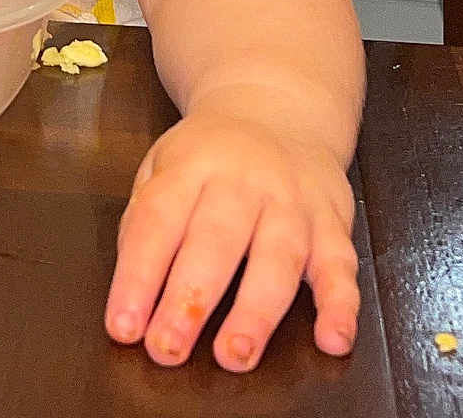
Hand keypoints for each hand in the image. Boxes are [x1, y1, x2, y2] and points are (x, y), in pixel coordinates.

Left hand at [104, 108, 358, 370]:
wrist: (277, 106)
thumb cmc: (210, 153)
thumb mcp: (163, 162)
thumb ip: (143, 216)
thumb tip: (133, 284)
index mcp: (191, 165)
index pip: (157, 220)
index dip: (137, 276)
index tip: (122, 325)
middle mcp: (242, 181)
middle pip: (215, 241)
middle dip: (189, 300)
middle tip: (168, 349)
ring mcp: (291, 202)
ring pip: (277, 258)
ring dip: (256, 312)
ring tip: (233, 355)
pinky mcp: (332, 224)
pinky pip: (341, 267)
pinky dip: (341, 307)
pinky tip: (332, 340)